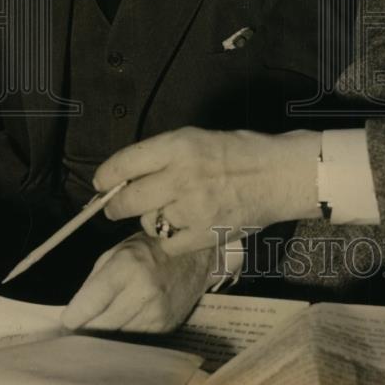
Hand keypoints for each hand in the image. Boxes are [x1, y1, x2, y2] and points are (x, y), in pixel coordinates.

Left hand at [61, 231, 214, 332]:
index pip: (87, 305)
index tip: (67, 320)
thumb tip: (73, 316)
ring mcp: (156, 313)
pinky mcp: (165, 327)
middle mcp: (143, 292)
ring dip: (105, 334)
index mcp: (126, 267)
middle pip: (98, 327)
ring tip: (104, 321)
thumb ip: (93, 282)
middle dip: (85, 328)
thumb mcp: (116, 252)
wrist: (194, 255)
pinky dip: (124, 335)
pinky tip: (125, 322)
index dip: (72, 317)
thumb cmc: (148, 250)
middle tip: (80, 325)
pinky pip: (133, 340)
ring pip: (115, 338)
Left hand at [95, 127, 322, 255]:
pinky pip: (169, 245)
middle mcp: (181, 176)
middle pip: (127, 199)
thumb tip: (127, 175)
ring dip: (153, 220)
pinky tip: (184, 228)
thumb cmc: (242, 151)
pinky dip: (171, 240)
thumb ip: (164, 155)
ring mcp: (193, 208)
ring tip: (171, 212)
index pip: (124, 163)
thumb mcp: (198, 138)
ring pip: (149, 223)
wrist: (282, 174)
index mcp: (179, 146)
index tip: (101, 184)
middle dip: (115, 205)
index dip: (105, 177)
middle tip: (115, 207)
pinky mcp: (205, 234)